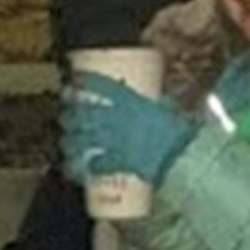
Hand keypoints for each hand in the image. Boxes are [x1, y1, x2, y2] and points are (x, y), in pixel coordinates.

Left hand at [60, 72, 192, 192]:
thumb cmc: (178, 131)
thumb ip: (159, 101)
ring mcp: (116, 142)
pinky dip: (81, 169)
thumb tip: (157, 95)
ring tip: (64, 143)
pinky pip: (94, 165)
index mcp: (131, 102)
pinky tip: (74, 170)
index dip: (85, 81)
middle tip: (64, 117)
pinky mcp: (119, 162)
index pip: (102, 86)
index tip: (74, 79)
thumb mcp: (168, 108)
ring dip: (69, 142)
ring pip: (82, 140)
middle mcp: (118, 119)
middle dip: (69, 116)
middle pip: (84, 115)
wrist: (185, 157)